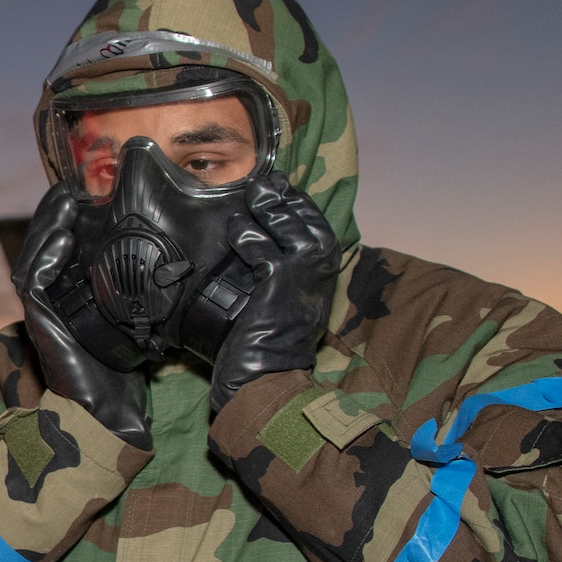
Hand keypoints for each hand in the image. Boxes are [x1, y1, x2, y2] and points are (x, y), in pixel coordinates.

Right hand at [12, 184, 151, 449]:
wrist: (109, 418)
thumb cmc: (126, 376)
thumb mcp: (139, 323)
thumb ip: (143, 295)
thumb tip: (179, 263)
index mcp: (70, 297)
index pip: (64, 249)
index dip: (70, 219)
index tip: (89, 192)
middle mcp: (53, 301)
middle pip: (45, 247)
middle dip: (55, 214)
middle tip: (71, 187)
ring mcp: (44, 312)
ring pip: (35, 258)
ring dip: (48, 226)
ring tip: (66, 200)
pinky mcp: (40, 325)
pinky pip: (34, 284)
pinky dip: (46, 259)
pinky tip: (65, 239)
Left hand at [204, 173, 339, 412]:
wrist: (269, 378)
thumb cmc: (272, 339)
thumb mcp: (288, 298)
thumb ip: (286, 268)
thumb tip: (265, 238)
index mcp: (326, 274)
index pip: (318, 226)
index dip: (298, 203)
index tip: (281, 187)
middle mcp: (321, 273)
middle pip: (306, 221)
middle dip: (286, 198)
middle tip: (264, 182)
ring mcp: (302, 278)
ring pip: (288, 229)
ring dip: (269, 209)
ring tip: (251, 194)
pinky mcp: (278, 287)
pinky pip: (262, 251)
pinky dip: (248, 236)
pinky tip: (235, 228)